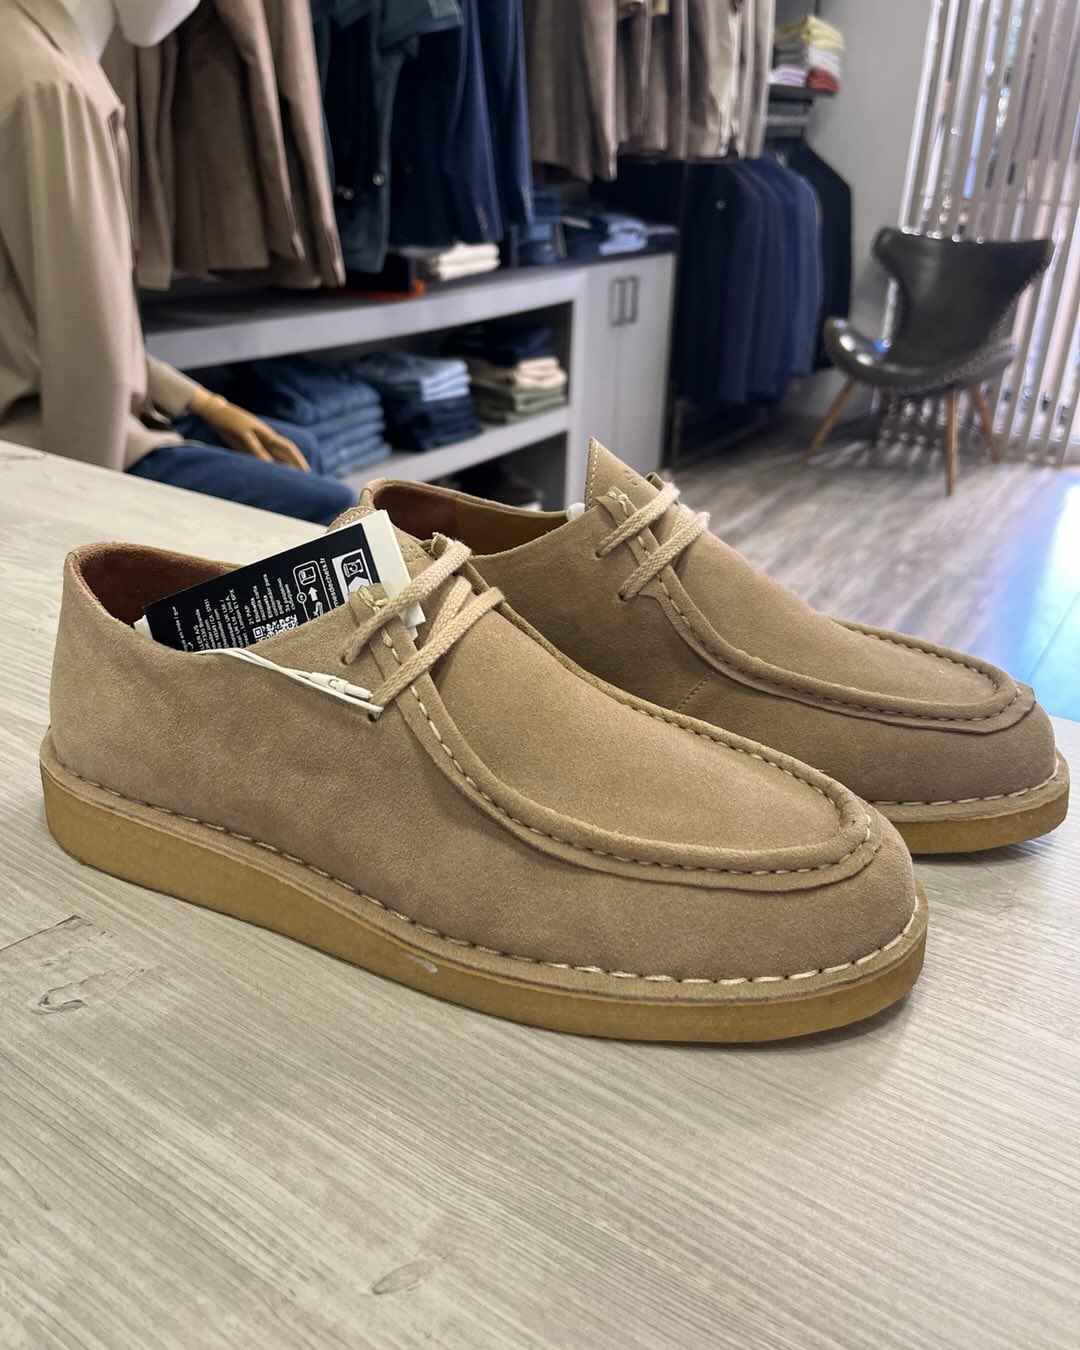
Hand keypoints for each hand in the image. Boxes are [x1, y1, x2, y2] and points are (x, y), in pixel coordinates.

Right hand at [188, 390, 309, 470]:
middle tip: (307, 474)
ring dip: (284, 459)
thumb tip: (267, 464)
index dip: (297, 459)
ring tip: (294, 472)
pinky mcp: (243, 431)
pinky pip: (255, 446)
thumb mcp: (244, 442)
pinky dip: (262, 455)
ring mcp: (254, 431)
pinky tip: (267, 465)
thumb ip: (257, 452)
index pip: (286, 448)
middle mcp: (264, 433)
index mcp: (266, 435)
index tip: (306, 471)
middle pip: (286, 447)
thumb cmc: (230, 427)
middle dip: (297, 460)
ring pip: (275, 446)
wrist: (215, 410)